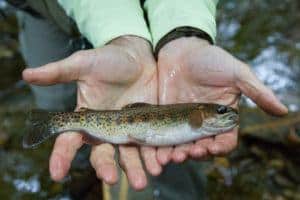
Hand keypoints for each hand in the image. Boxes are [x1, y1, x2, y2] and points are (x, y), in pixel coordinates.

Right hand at [22, 36, 161, 189]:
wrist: (138, 57)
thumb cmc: (108, 60)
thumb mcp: (84, 64)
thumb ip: (59, 72)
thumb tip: (26, 74)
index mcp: (88, 118)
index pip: (70, 141)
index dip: (61, 157)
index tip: (56, 173)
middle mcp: (106, 130)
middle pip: (103, 154)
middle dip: (106, 168)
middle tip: (111, 179)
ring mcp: (129, 130)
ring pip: (129, 155)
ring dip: (135, 169)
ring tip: (143, 180)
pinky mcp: (148, 127)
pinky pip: (150, 145)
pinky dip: (155, 156)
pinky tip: (162, 162)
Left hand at [156, 37, 287, 163]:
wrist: (182, 50)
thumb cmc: (211, 60)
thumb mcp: (237, 73)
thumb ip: (257, 92)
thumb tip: (284, 110)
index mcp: (223, 117)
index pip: (225, 140)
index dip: (220, 148)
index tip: (211, 147)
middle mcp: (204, 123)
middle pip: (202, 147)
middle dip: (197, 154)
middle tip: (189, 153)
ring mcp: (184, 121)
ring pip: (183, 145)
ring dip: (179, 154)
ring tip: (173, 156)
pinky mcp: (167, 117)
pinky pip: (166, 136)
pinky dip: (163, 147)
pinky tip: (159, 151)